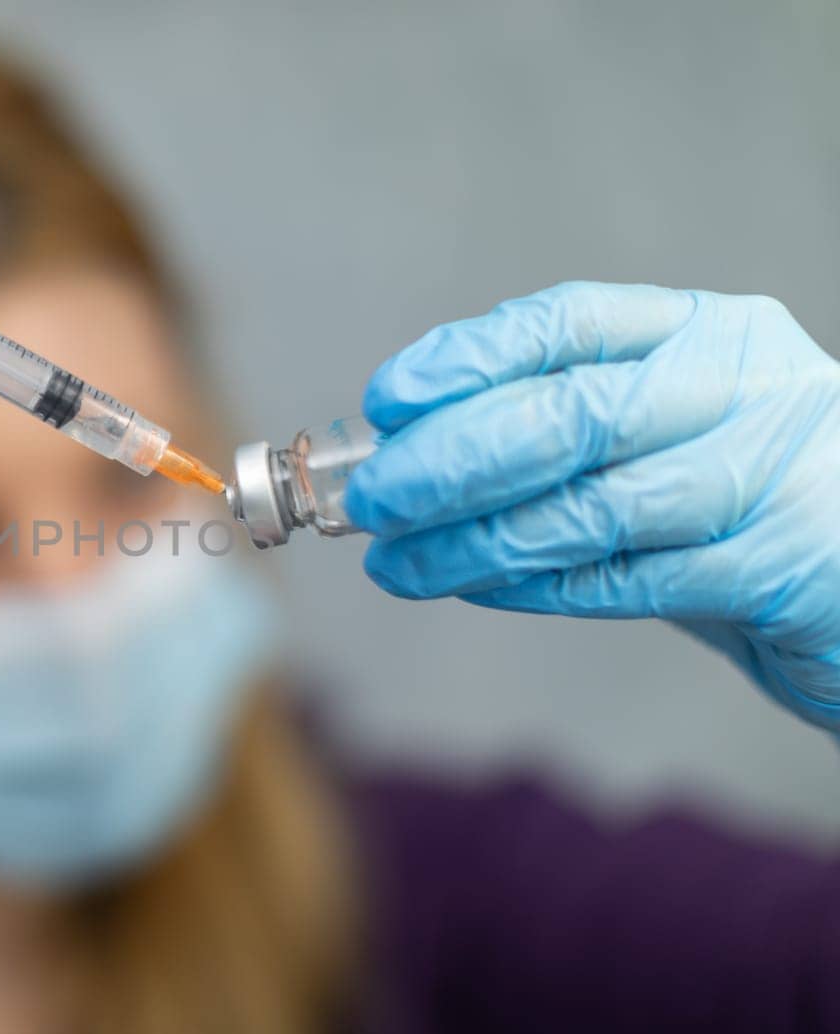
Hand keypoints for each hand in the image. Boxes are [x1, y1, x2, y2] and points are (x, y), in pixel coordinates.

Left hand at [344, 282, 839, 727]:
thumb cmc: (748, 505)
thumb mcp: (668, 435)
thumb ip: (563, 430)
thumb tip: (411, 450)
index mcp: (712, 332)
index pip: (570, 323)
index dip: (468, 359)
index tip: (387, 399)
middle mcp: (747, 388)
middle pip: (571, 413)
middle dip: (452, 459)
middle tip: (373, 498)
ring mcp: (772, 475)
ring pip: (590, 506)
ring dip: (474, 539)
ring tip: (397, 562)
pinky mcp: (784, 568)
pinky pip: (628, 580)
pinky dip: (537, 585)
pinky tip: (475, 587)